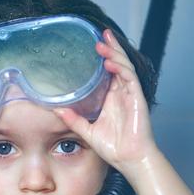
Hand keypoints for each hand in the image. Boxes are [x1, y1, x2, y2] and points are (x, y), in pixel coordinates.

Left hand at [54, 29, 156, 173]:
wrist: (129, 160)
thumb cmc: (114, 148)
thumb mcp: (87, 131)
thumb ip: (74, 120)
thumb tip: (56, 110)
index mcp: (111, 99)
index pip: (109, 72)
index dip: (105, 56)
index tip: (95, 43)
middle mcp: (122, 94)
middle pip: (118, 64)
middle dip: (111, 48)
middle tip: (101, 34)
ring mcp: (131, 95)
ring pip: (124, 68)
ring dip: (115, 54)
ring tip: (103, 43)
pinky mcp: (137, 99)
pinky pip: (130, 80)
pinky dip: (121, 69)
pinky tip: (111, 62)